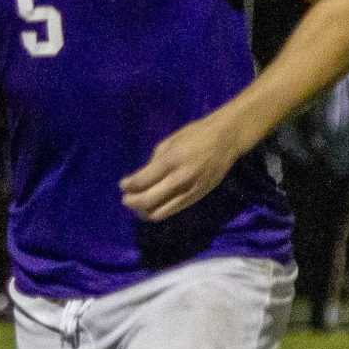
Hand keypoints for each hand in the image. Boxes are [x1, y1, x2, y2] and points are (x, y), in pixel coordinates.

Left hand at [120, 116, 244, 221]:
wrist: (226, 140)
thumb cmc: (195, 135)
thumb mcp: (169, 142)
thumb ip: (154, 163)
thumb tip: (140, 179)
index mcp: (171, 161)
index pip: (142, 181)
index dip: (128, 186)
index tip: (122, 185)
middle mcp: (179, 179)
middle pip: (147, 201)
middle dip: (132, 202)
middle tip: (126, 198)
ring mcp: (189, 191)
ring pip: (159, 212)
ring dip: (144, 211)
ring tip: (138, 205)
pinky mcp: (197, 198)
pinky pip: (173, 211)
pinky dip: (159, 211)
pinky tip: (153, 205)